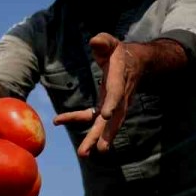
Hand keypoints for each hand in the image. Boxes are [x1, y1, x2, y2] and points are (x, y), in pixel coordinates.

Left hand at [52, 33, 144, 156]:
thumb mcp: (112, 42)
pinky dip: (78, 120)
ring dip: (95, 138)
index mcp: (119, 78)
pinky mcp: (107, 107)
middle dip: (105, 134)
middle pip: (113, 118)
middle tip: (98, 150)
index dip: (112, 103)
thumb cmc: (119, 51)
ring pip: (106, 124)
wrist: (137, 63)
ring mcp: (115, 104)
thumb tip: (94, 41)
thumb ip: (104, 42)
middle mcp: (119, 96)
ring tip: (84, 153)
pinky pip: (93, 117)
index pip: (116, 93)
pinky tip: (59, 120)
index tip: (106, 114)